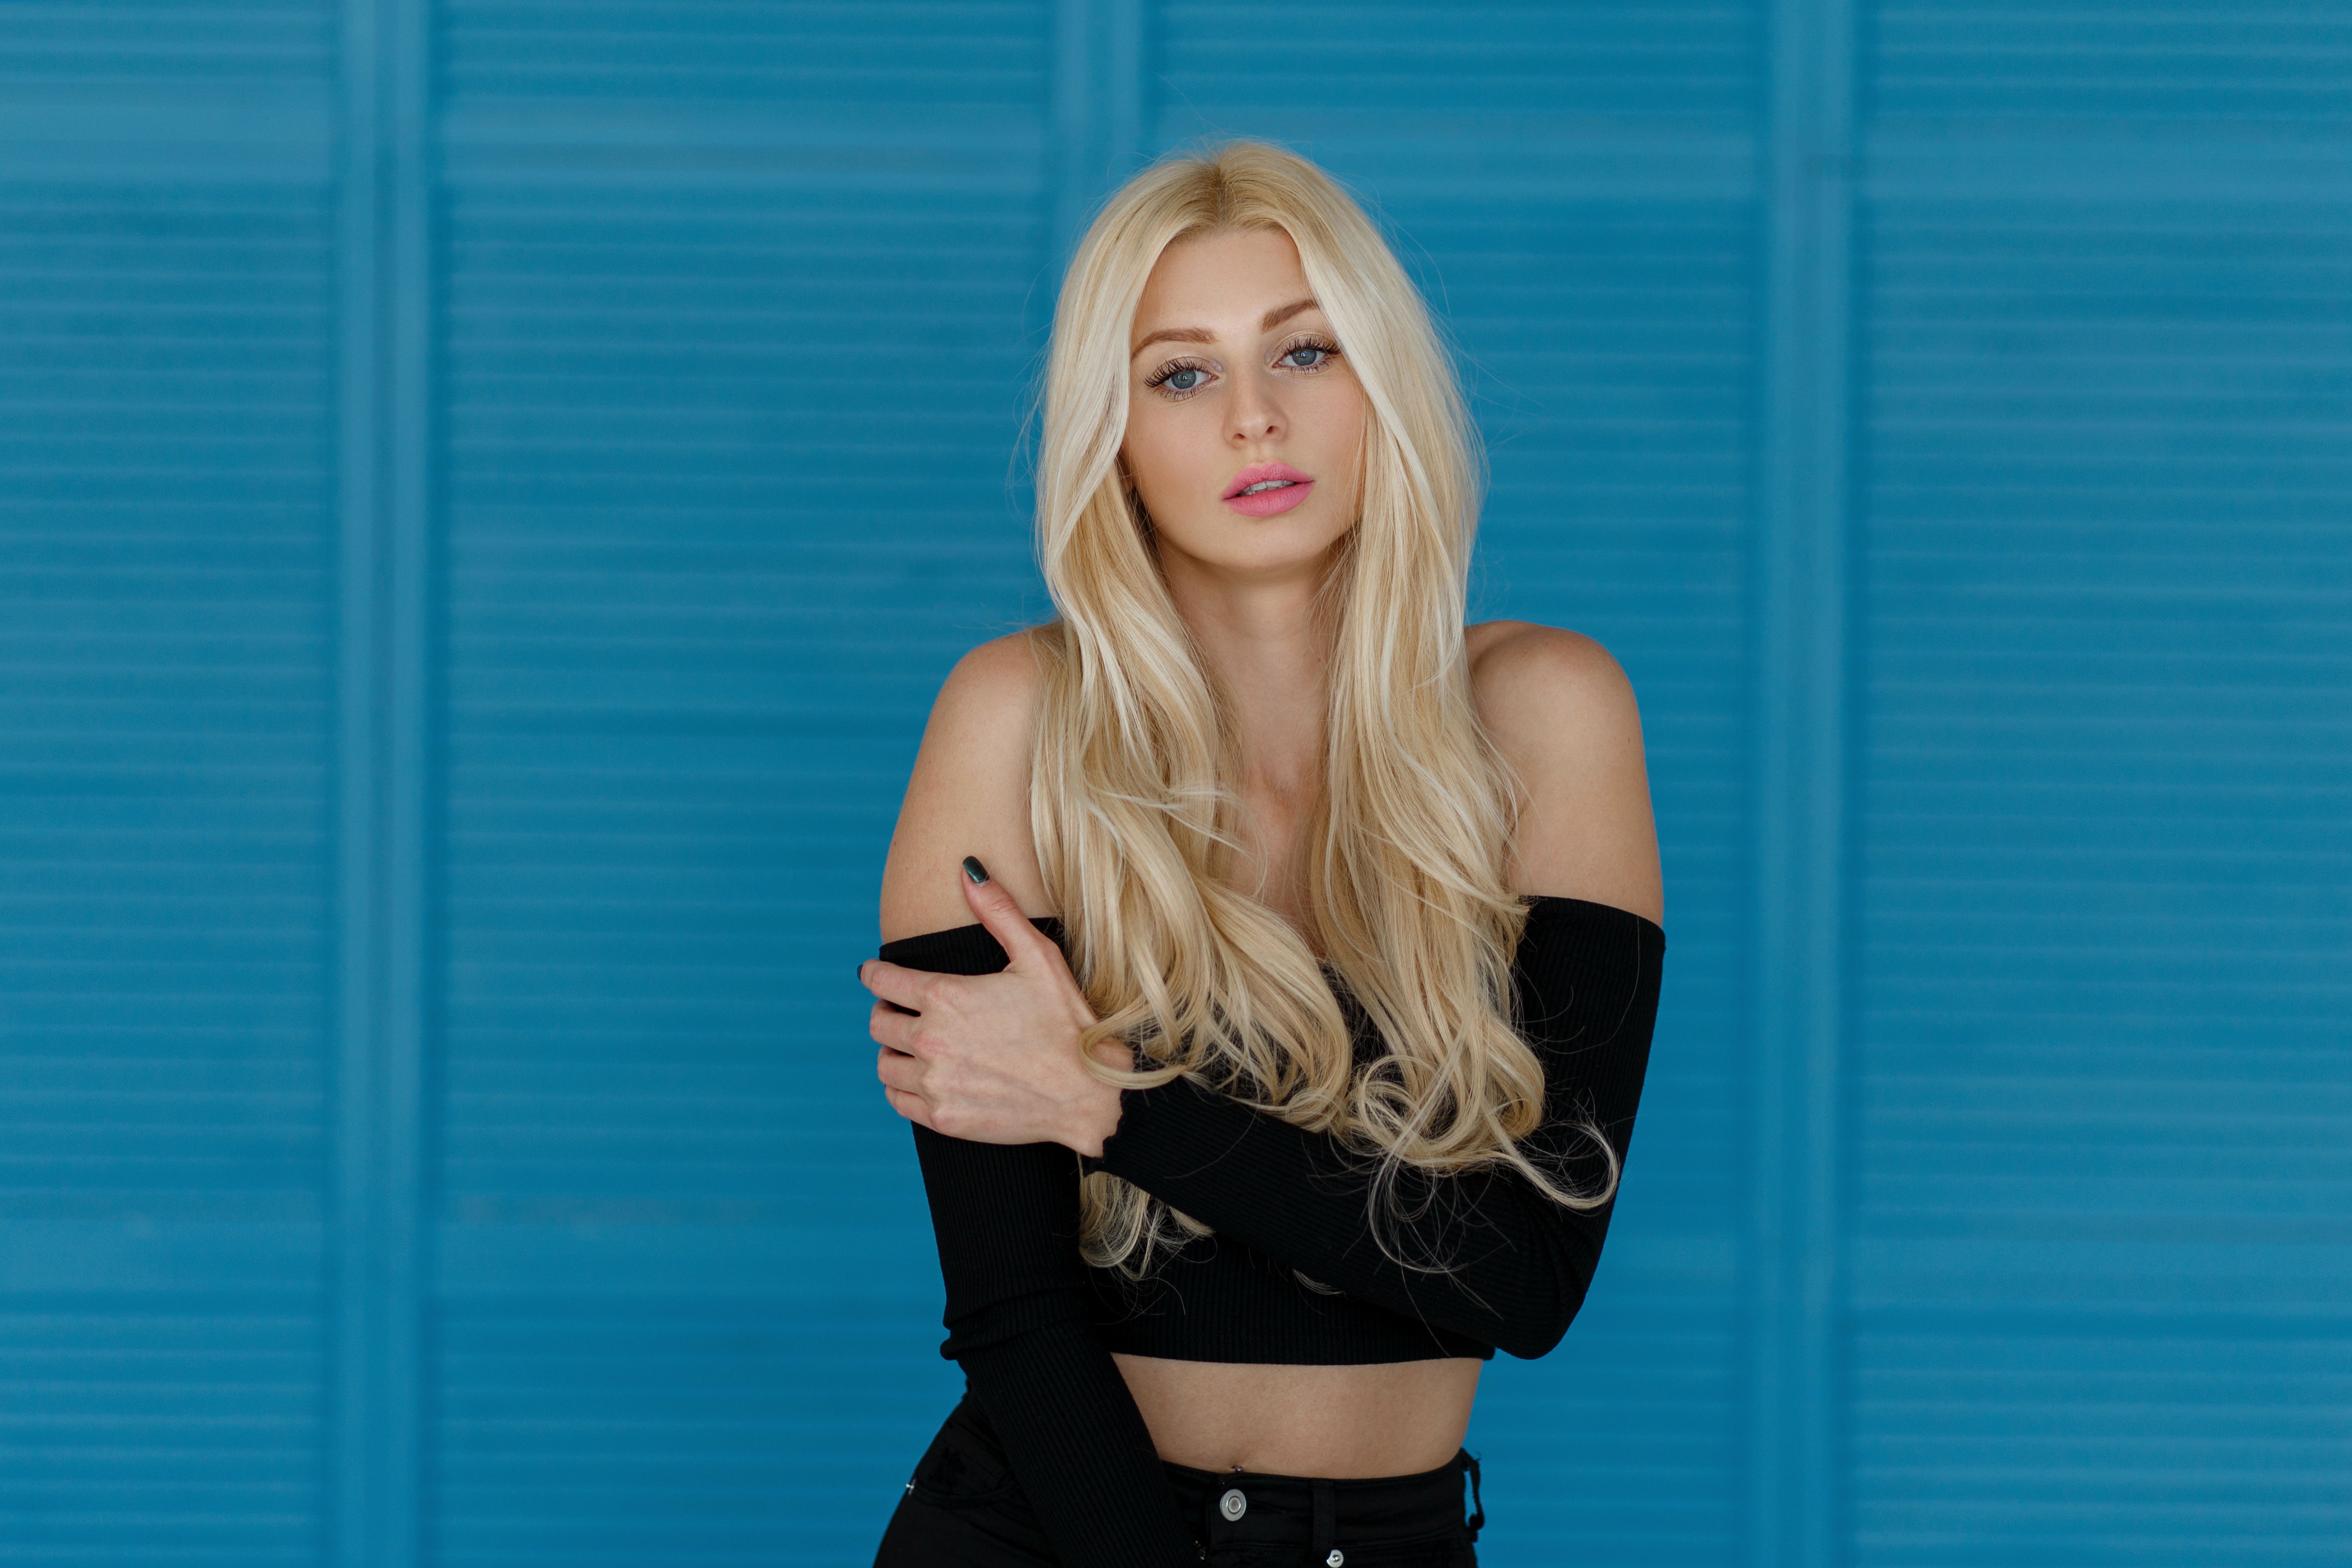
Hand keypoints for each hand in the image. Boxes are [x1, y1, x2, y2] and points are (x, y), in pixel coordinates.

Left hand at [860, 857, 1126, 1156]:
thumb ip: (998, 910)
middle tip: (902, 1011)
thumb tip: (968, 868)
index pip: (882, 981)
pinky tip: (923, 1078)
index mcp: (947, 997)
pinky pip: (897, 1100)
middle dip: (887, 1012)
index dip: (875, 975)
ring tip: (913, 1046)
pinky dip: (903, 1088)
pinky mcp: (943, 1118)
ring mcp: (935, 1082)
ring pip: (884, 1064)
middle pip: (878, 1023)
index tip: (875, 975)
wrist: (1088, 1094)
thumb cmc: (1067, 1023)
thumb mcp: (1039, 957)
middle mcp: (932, 1040)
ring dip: (893, 1051)